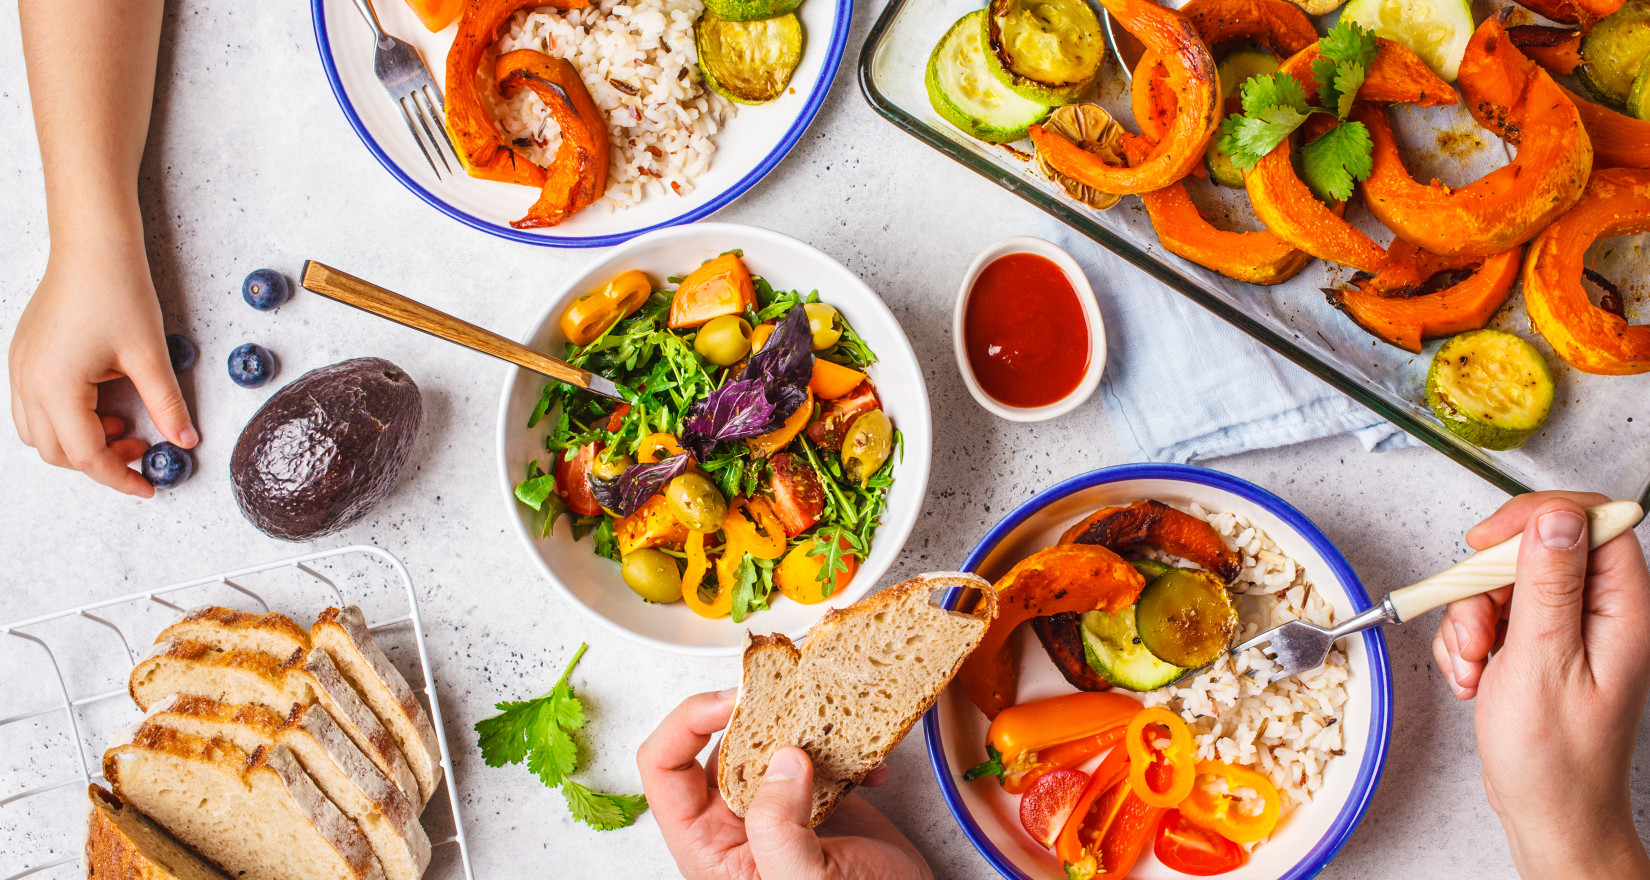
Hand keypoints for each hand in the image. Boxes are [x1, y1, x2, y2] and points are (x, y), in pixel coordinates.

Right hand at [9, 235, 194, 496]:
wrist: (92, 246)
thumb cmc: (118, 291)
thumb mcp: (149, 355)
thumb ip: (166, 404)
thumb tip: (186, 441)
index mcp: (55, 387)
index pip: (86, 455)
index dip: (120, 476)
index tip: (149, 486)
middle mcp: (27, 382)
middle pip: (57, 452)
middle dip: (101, 460)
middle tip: (142, 448)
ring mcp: (19, 369)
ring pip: (40, 433)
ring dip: (80, 441)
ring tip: (124, 424)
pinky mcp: (23, 357)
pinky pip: (34, 407)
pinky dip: (66, 419)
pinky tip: (103, 403)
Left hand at [637, 690, 932, 879]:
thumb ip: (780, 827)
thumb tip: (784, 759)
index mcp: (709, 845)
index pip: (664, 768)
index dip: (687, 723)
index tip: (733, 700)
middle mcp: (735, 822)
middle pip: (718, 742)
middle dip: (758, 713)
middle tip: (794, 695)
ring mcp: (777, 808)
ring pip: (770, 741)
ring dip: (805, 725)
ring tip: (839, 727)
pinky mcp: (817, 800)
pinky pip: (817, 754)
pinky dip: (846, 750)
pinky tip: (872, 771)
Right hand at [1432, 491, 1649, 879]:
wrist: (1547, 812)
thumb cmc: (1556, 758)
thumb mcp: (1543, 662)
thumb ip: (1548, 584)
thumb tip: (1555, 518)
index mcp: (1622, 610)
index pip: (1592, 522)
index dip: (1538, 519)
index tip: (1489, 542)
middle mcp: (1599, 614)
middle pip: (1535, 552)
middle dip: (1487, 586)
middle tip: (1476, 628)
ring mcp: (1567, 630)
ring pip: (1503, 584)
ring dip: (1470, 620)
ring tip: (1474, 666)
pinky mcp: (1536, 645)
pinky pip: (1490, 615)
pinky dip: (1467, 642)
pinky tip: (1474, 677)